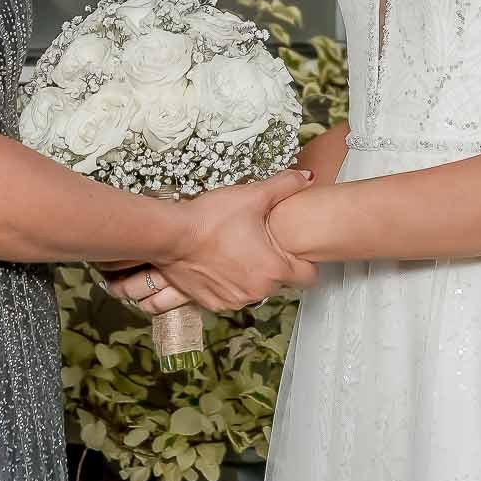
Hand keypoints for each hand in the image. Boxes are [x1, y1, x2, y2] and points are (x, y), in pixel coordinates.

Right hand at [159, 168, 318, 310]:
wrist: (171, 236)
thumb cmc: (211, 218)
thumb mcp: (253, 196)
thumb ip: (286, 185)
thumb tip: (307, 177)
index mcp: (274, 270)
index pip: (309, 277)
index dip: (304, 261)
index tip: (294, 249)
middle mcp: (256, 292)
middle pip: (281, 283)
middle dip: (275, 265)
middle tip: (262, 242)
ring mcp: (233, 301)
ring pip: (255, 290)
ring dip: (251, 275)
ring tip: (239, 249)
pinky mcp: (212, 303)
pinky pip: (231, 295)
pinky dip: (229, 282)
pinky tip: (221, 261)